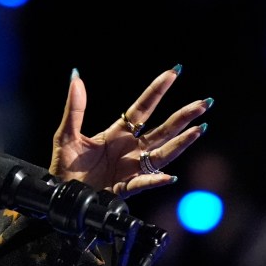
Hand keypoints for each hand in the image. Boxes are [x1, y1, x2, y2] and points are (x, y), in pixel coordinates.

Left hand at [49, 66, 210, 196]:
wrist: (60, 193)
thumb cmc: (65, 165)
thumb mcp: (66, 134)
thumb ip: (74, 109)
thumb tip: (76, 78)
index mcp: (117, 134)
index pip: (142, 109)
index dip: (157, 91)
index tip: (173, 72)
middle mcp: (130, 150)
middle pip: (162, 130)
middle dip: (183, 116)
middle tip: (204, 102)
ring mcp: (130, 169)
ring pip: (162, 155)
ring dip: (181, 143)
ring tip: (199, 129)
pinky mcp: (124, 188)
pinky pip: (143, 183)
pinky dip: (155, 180)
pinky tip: (169, 176)